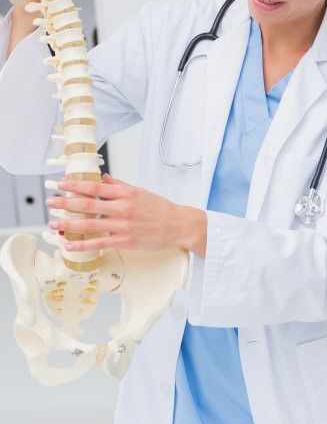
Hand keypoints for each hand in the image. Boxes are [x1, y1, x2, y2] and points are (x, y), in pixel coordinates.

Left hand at [46, 173, 206, 255]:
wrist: (179, 225)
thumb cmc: (161, 208)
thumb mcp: (140, 192)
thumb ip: (119, 186)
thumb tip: (104, 178)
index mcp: (125, 193)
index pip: (95, 187)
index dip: (76, 185)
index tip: (61, 184)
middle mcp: (122, 208)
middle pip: (88, 204)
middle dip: (66, 203)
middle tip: (50, 202)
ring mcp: (123, 226)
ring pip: (90, 224)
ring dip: (69, 224)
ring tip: (53, 223)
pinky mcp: (125, 241)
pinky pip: (99, 243)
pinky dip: (83, 244)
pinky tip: (69, 244)